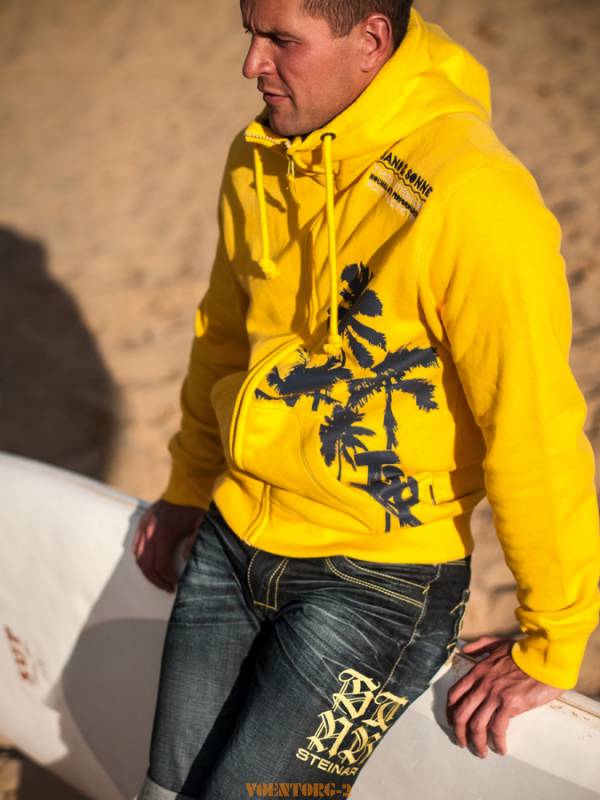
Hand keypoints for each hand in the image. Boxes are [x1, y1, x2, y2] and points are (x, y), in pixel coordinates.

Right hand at [133, 499, 205, 591]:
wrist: (186, 486)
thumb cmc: (195, 506)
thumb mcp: (200, 525)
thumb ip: (193, 543)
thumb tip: (184, 559)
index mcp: (165, 534)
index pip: (160, 565)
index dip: (167, 579)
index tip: (175, 585)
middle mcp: (150, 531)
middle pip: (147, 564)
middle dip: (156, 580)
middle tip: (167, 587)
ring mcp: (144, 526)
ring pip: (139, 556)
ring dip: (147, 571)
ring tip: (159, 578)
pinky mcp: (142, 521)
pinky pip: (136, 544)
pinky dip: (140, 557)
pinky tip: (148, 563)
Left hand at [446, 635, 562, 757]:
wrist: (545, 658)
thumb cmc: (525, 652)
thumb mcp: (498, 643)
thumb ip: (480, 646)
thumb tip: (466, 650)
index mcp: (478, 671)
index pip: (455, 694)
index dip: (450, 711)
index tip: (453, 722)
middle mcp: (482, 684)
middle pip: (461, 713)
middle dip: (459, 732)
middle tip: (463, 743)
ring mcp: (495, 694)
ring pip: (477, 725)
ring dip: (477, 742)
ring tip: (482, 752)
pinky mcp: (510, 704)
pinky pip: (497, 729)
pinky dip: (497, 742)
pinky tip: (500, 748)